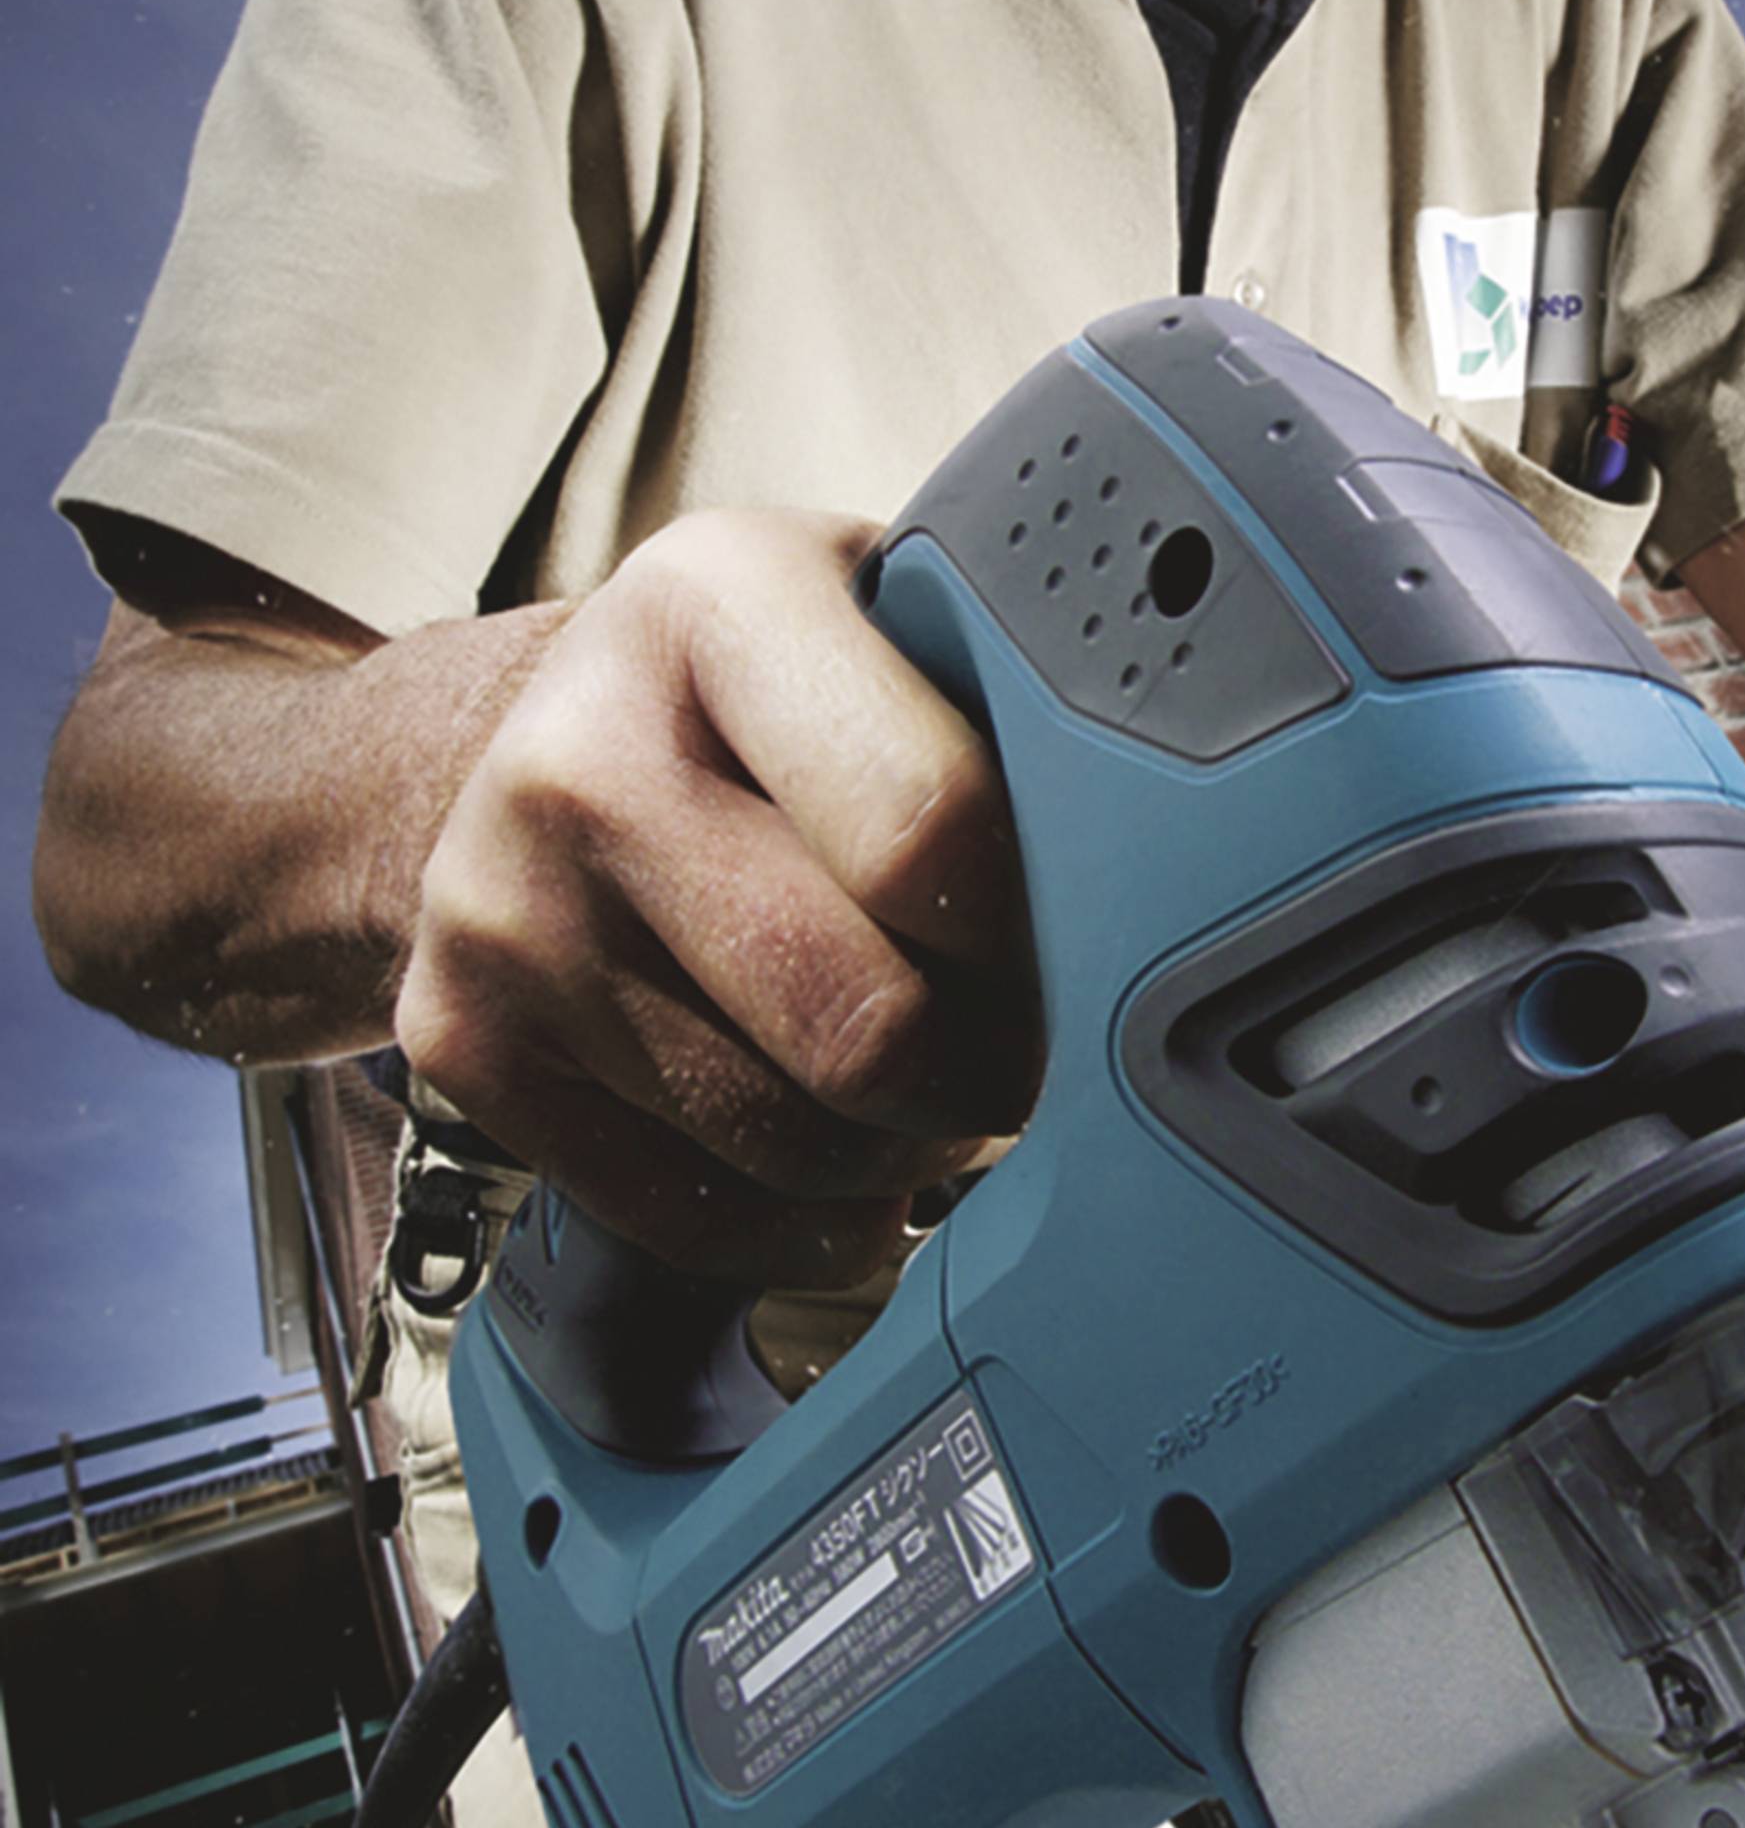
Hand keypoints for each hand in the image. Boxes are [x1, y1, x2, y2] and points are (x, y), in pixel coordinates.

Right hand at [395, 509, 1035, 1282]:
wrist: (520, 742)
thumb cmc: (764, 699)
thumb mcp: (889, 622)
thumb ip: (1012, 709)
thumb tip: (1197, 863)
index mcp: (717, 604)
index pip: (933, 833)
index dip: (1044, 933)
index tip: (1085, 947)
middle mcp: (582, 754)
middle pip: (869, 1028)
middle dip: (993, 1073)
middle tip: (1030, 1049)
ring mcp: (505, 913)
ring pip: (800, 1144)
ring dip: (910, 1150)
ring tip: (933, 1084)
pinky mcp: (465, 1046)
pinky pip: (704, 1218)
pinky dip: (814, 1223)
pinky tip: (848, 1157)